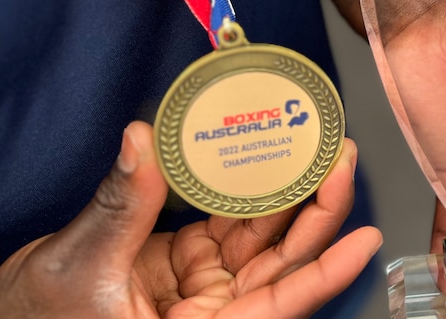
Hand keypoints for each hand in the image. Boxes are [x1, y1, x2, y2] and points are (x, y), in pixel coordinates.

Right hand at [0, 122, 381, 317]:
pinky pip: (229, 221)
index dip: (327, 270)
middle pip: (284, 259)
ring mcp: (205, 280)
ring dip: (290, 192)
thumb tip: (139, 142)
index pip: (284, 301)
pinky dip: (247, 189)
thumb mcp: (80, 270)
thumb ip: (119, 208)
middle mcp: (217, 306)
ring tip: (315, 147)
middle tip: (340, 158)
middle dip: (318, 209)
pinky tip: (266, 157)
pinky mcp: (189, 257)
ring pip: (263, 236)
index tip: (366, 239)